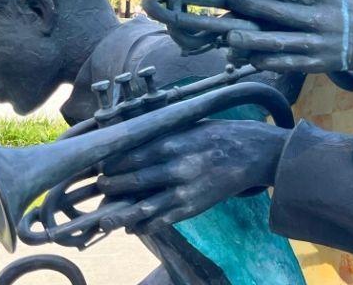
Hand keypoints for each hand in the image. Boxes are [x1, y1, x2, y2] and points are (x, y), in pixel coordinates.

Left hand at [96, 119, 286, 232]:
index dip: (111, 164)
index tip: (101, 165)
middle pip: (132, 182)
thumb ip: (161, 136)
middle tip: (100, 185)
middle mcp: (176, 169)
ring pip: (142, 208)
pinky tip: (132, 226)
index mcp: (173, 144)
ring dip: (120, 213)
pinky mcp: (192, 208)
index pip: (131, 156)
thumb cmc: (217, 134)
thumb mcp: (188, 126)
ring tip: (107, 214)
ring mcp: (184, 192)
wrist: (252, 153)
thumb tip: (130, 142)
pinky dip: (143, 226)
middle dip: (111, 186)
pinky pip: (161, 221)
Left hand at [224, 0, 352, 84]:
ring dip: (251, 35)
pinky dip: (267, 60)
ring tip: (229, 32)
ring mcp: (318, 42)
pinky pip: (287, 63)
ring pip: (277, 39)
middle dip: (247, 2)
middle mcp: (319, 16)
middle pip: (275, 8)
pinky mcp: (318, 63)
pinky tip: (250, 57)